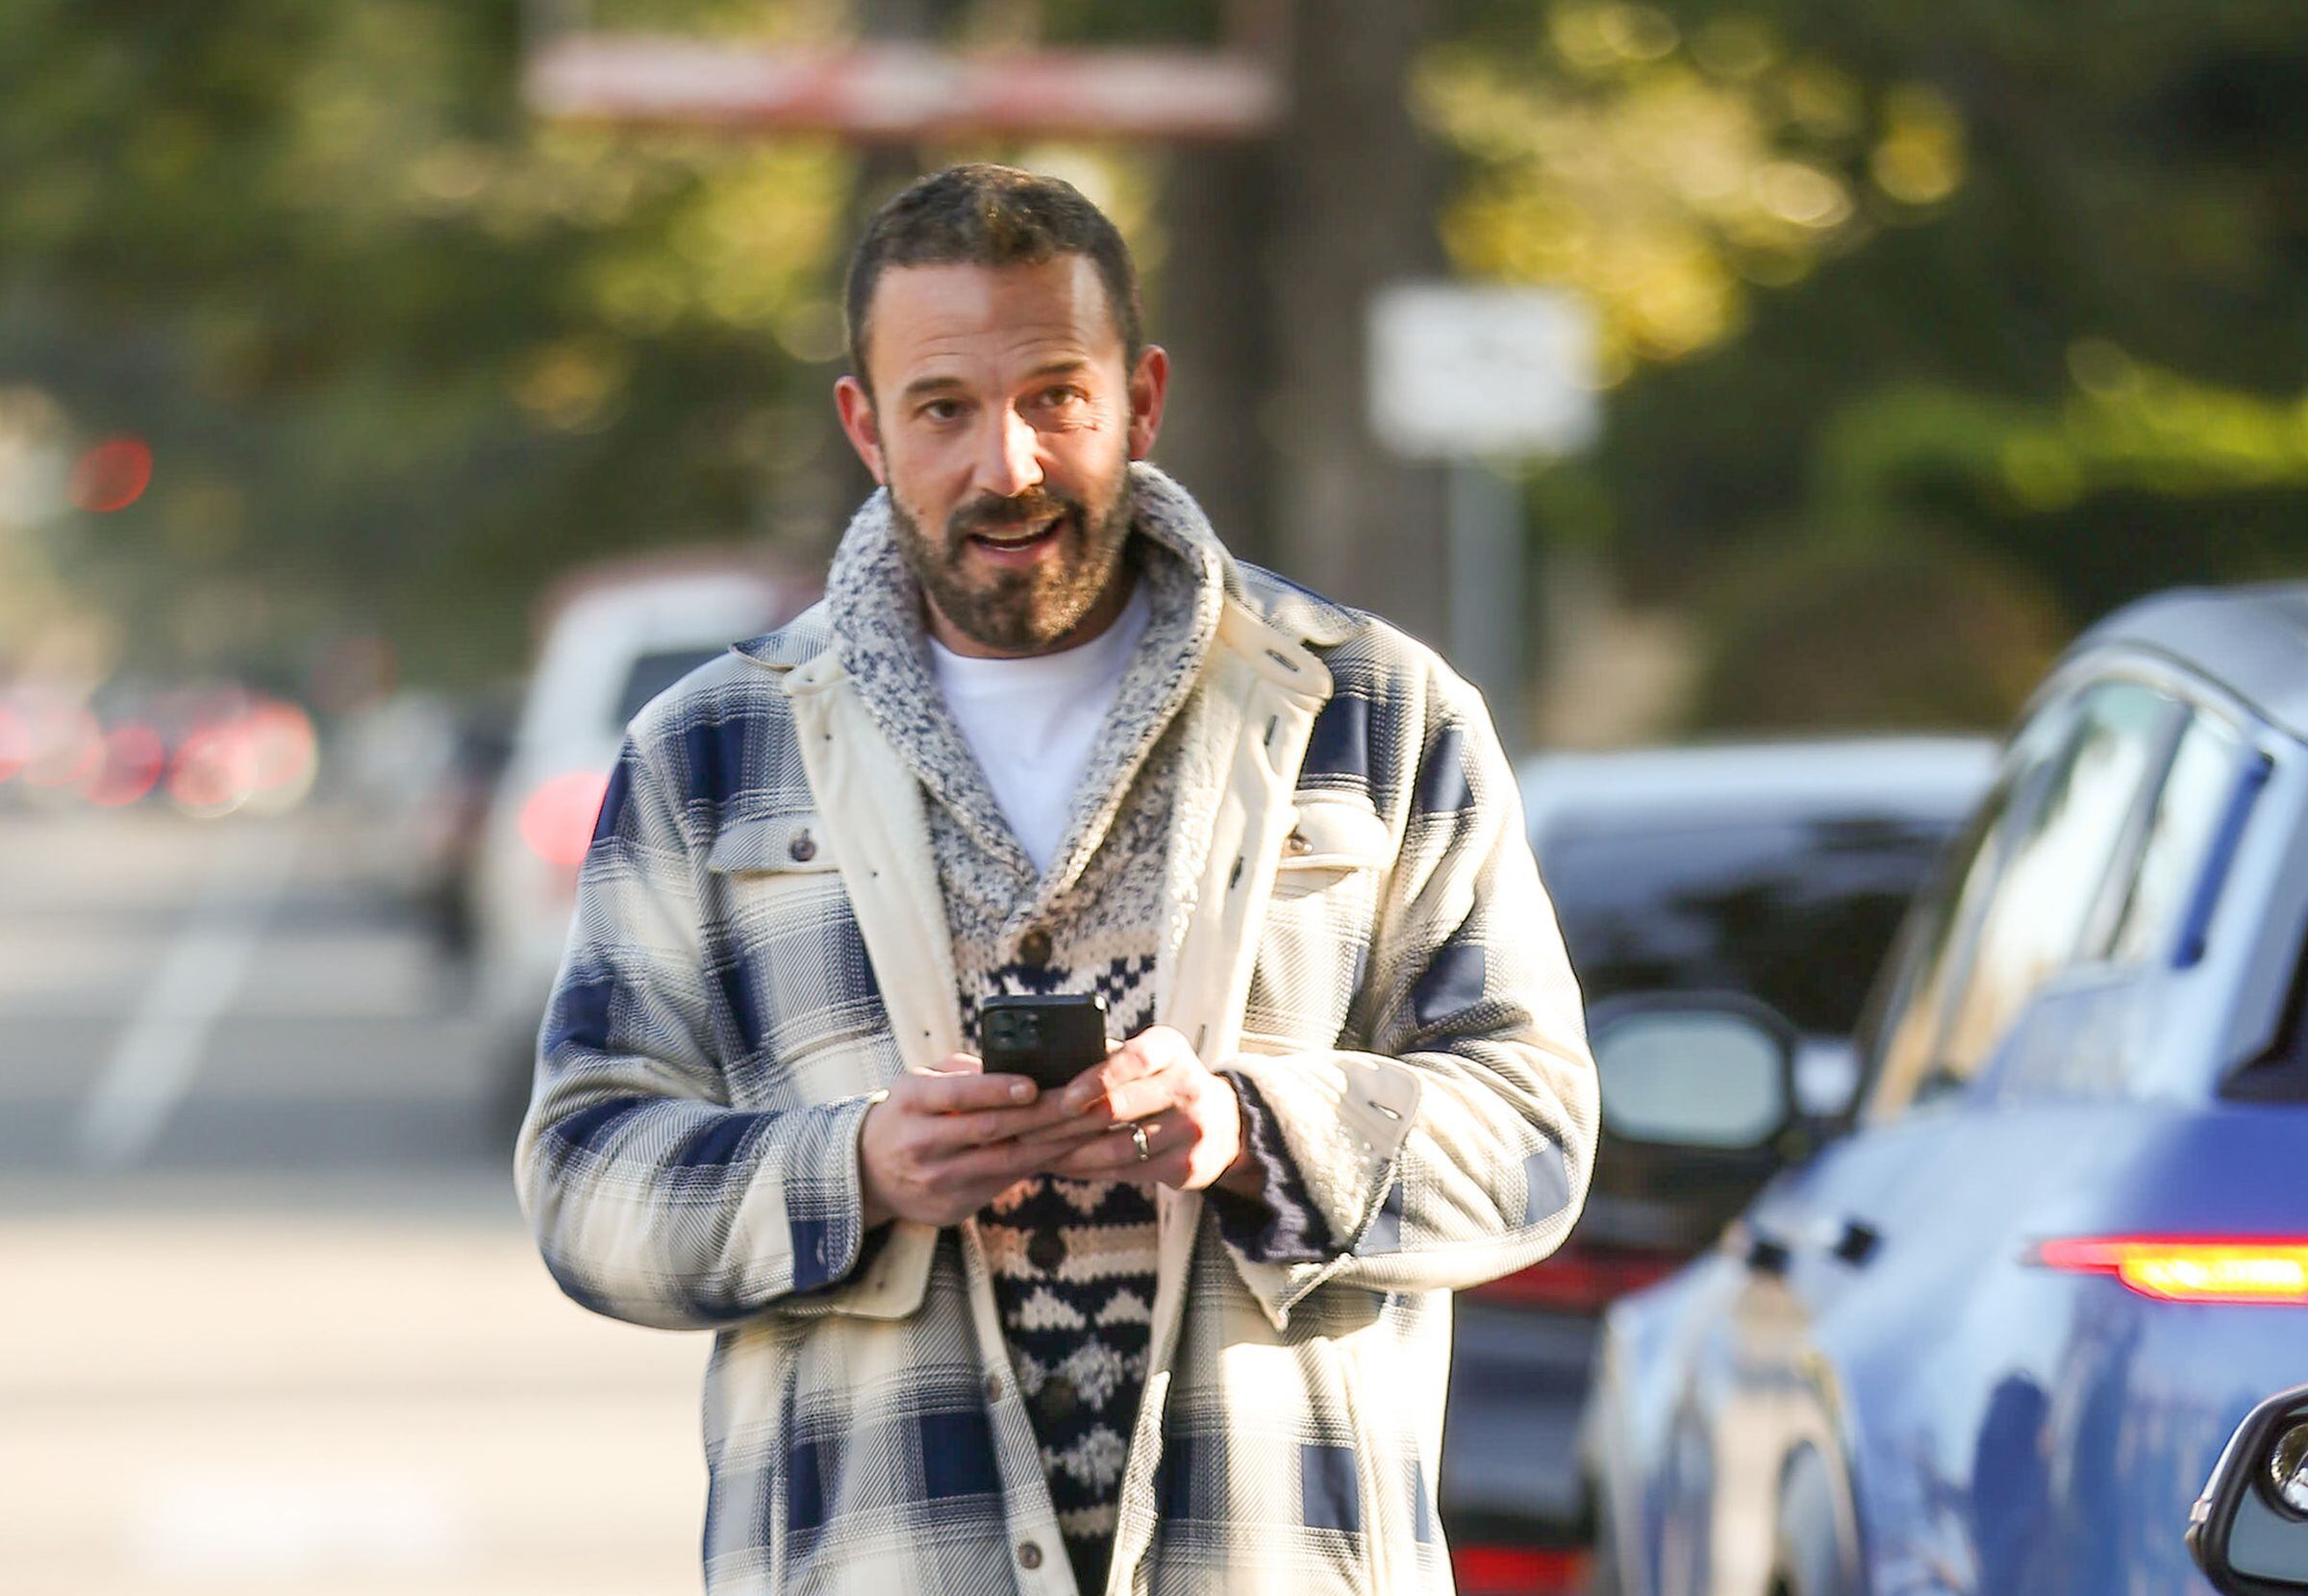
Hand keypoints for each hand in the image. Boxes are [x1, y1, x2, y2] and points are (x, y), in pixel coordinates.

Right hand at [858, 1056, 1105, 1227]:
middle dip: (1043, 1116)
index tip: (1033, 1084)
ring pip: (1004, 1163)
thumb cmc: (910, 1112)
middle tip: (1087, 1101)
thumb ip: (964, 1072)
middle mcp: (919, 1143)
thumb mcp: (921, 1082)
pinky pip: (1004, 1184)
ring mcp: (936, 1180)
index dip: (995, 1090)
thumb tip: (1020, 1065)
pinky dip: (1041, 1165)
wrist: (868, 1171)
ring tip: (1092, 1126)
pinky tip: (1072, 1150)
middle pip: (989, 1130)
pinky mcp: (952, 1207)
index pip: (956, 1096)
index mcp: (910, 1102)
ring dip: (1054, 1144)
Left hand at [1028, 1026, 1262, 1194]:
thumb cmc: (1162, 1083)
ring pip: (1118, 1147)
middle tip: (1024, 1128)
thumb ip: (1103, 1057)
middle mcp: (1189, 1086)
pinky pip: (1127, 1172)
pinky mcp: (1188, 1166)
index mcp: (1171, 1050)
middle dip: (1065, 1121)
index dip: (1098, 1078)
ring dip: (1070, 1152)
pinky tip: (1063, 1166)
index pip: (1136, 1058)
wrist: (1222, 1123)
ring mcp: (1192, 1129)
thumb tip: (1040, 1067)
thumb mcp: (1146, 1058)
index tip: (1064, 1097)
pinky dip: (1090, 1170)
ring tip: (1036, 1152)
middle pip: (1119, 1108)